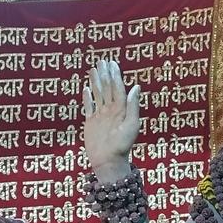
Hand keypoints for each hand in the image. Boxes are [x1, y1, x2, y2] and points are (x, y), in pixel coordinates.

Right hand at [82, 60, 140, 175]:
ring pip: (98, 94)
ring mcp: (100, 116)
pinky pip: (89, 107)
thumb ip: (133, 105)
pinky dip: (87, 98)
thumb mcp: (132, 125)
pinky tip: (86, 89)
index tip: (112, 63)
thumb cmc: (122, 145)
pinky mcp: (91, 123)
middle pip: (107, 88)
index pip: (117, 88)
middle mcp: (110, 110)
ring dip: (96, 81)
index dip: (115, 75)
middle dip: (105, 74)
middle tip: (102, 60)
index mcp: (120, 109)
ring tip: (93, 69)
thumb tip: (136, 86)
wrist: (108, 162)